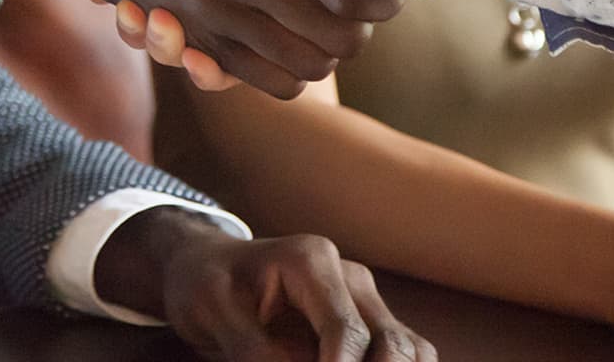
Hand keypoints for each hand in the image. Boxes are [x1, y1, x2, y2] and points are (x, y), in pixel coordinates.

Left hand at [96, 208, 434, 361]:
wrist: (205, 268)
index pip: (347, 332)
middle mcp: (349, 276)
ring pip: (409, 349)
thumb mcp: (214, 312)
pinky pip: (403, 352)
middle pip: (392, 343)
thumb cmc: (203, 283)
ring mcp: (362, 298)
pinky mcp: (365, 321)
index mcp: (312, 261)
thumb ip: (257, 351)